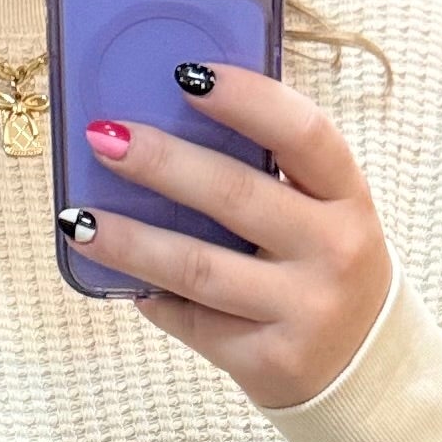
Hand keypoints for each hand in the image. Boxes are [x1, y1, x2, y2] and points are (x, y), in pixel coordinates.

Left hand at [78, 62, 391, 410]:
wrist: (362, 368)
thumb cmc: (322, 268)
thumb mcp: (322, 214)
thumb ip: (270, 174)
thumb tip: (166, 124)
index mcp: (348, 198)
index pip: (304, 133)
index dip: (246, 99)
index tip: (186, 74)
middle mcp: (336, 252)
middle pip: (236, 195)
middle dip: (162, 162)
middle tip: (105, 137)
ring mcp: (305, 310)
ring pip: (199, 266)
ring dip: (131, 239)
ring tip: (79, 219)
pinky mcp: (270, 360)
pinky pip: (194, 321)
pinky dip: (151, 296)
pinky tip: (119, 276)